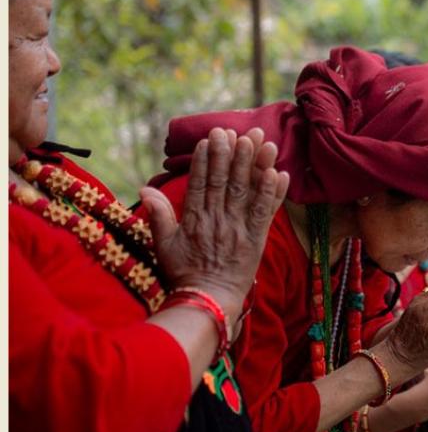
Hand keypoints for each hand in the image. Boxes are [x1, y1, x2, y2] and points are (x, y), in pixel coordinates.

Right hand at [141, 127, 288, 316]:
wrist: (207, 301)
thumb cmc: (184, 274)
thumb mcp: (163, 245)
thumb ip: (157, 215)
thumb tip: (144, 187)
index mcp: (194, 218)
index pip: (201, 182)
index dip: (207, 159)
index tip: (211, 138)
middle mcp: (217, 219)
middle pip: (226, 180)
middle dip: (231, 153)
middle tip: (236, 130)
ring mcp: (238, 228)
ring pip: (247, 190)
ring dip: (254, 164)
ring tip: (261, 141)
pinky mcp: (256, 239)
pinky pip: (265, 212)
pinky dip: (273, 193)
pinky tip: (279, 173)